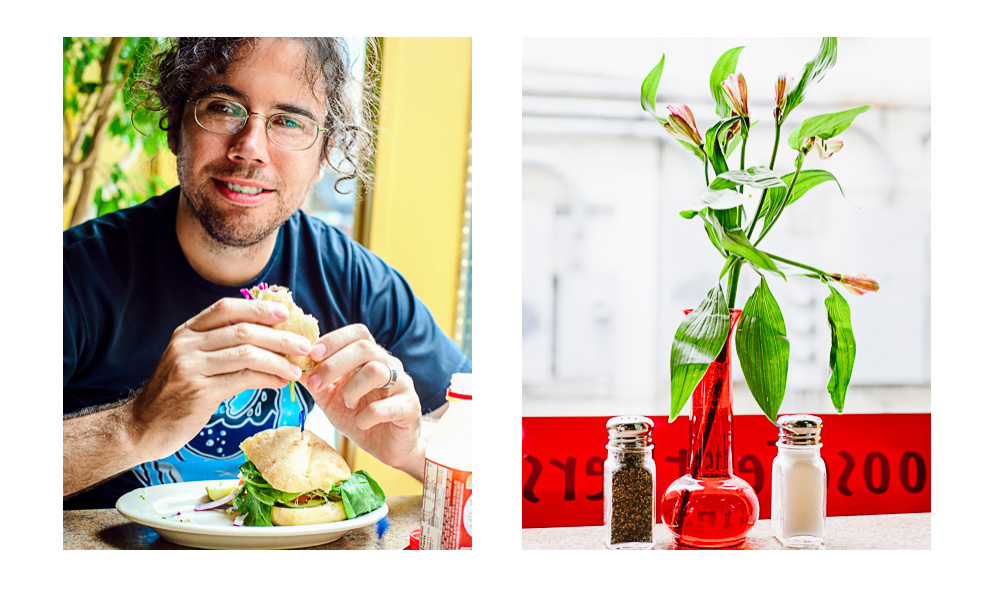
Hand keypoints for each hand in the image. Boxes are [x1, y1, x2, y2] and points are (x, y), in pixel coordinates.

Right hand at [128, 297, 312, 460]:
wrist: (143, 427)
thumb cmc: (176, 393)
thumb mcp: (192, 361)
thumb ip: (219, 346)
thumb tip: (268, 336)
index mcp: (187, 332)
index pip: (226, 309)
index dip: (258, 308)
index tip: (285, 314)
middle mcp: (187, 345)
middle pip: (243, 331)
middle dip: (280, 337)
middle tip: (304, 345)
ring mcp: (191, 367)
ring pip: (247, 354)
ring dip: (279, 360)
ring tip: (298, 368)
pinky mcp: (199, 392)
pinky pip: (243, 379)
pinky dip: (268, 379)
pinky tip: (281, 382)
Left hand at [303, 324, 422, 475]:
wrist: (388, 447)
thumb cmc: (360, 417)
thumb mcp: (331, 400)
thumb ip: (316, 383)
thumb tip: (294, 367)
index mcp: (371, 358)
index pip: (359, 333)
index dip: (335, 339)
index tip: (313, 354)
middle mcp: (390, 365)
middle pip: (365, 348)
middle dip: (334, 364)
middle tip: (317, 383)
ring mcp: (403, 385)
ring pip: (376, 371)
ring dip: (352, 389)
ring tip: (347, 405)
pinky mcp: (410, 407)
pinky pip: (385, 406)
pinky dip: (366, 416)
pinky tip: (361, 423)